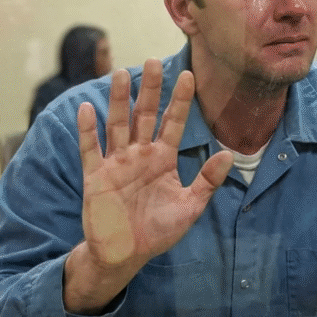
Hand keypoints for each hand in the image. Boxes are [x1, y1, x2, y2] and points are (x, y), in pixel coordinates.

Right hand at [76, 59, 232, 270]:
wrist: (126, 255)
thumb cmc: (157, 231)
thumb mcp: (190, 207)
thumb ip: (207, 181)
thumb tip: (229, 154)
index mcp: (163, 159)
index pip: (173, 123)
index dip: (180, 100)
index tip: (188, 75)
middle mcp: (140, 155)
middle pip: (145, 115)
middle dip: (150, 90)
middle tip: (154, 61)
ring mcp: (116, 163)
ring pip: (118, 124)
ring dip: (119, 100)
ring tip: (121, 73)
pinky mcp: (96, 177)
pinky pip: (91, 150)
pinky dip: (88, 130)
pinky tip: (87, 108)